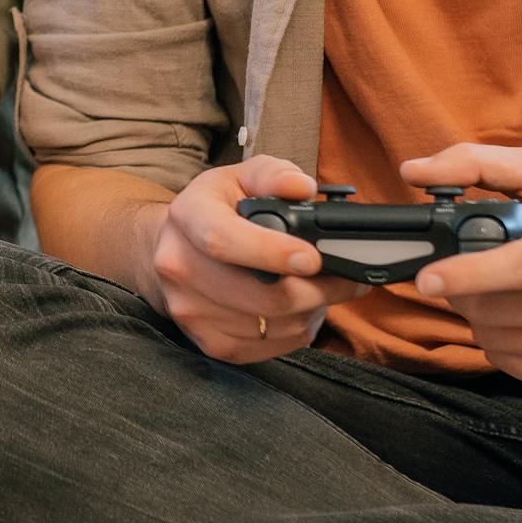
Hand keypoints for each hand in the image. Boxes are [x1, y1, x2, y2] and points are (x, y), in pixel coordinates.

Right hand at [149, 156, 368, 364]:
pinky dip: (296, 330)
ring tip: (322, 289)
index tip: (312, 257)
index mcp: (188, 217)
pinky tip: (301, 309)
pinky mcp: (209, 343)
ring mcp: (191, 311)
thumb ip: (273, 174)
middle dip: (316, 289)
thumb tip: (303, 188)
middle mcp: (179, 267)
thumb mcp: (241, 177)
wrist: (173, 250)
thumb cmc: (218, 210)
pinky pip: (268, 347)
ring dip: (311, 311)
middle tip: (348, 278)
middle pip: (259, 295)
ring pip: (271, 324)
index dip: (270, 252)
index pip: (223, 240)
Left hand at [403, 144, 521, 389]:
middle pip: (501, 310)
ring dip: (479, 319)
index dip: (469, 274)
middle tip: (461, 276)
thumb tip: (414, 170)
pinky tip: (516, 318)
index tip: (428, 278)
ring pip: (499, 341)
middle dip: (464, 294)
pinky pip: (514, 366)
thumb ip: (477, 164)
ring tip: (495, 293)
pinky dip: (499, 344)